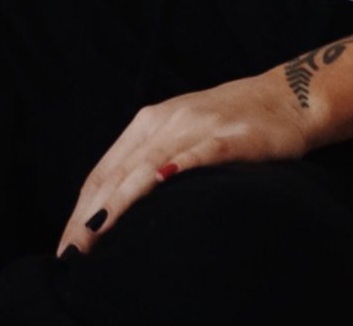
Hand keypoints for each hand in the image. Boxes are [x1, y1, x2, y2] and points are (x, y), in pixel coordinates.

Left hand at [55, 70, 311, 257]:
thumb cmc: (228, 123)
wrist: (286, 97)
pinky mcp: (229, 137)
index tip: (66, 248)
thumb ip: (148, 163)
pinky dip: (176, 169)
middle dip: (90, 216)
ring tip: (97, 232)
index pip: (103, 172)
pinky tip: (159, 184)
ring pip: (148, 166)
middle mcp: (165, 122)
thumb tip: (111, 212)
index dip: (80, 210)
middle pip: (118, 173)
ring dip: (120, 201)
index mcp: (148, 122)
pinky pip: (198, 154)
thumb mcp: (179, 135)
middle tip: (72, 255)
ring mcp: (196, 128)